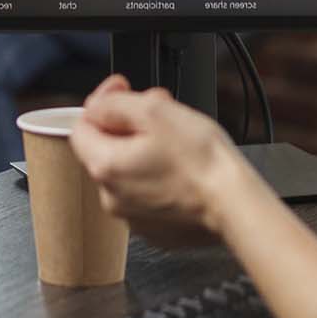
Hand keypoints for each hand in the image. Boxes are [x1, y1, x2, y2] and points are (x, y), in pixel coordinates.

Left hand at [69, 76, 253, 248]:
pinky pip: (147, 193)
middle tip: (160, 110)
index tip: (123, 89)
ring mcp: (133, 217)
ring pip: (129, 169)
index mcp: (104, 167)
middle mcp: (111, 197)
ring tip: (177, 139)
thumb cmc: (201, 162)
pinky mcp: (156, 228)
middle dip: (129, 123)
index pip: (81, 126)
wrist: (235, 205)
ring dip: (145, 148)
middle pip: (106, 147)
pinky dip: (158, 176)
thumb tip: (98, 106)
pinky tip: (182, 168)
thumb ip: (114, 104)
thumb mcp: (154, 110)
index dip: (102, 101)